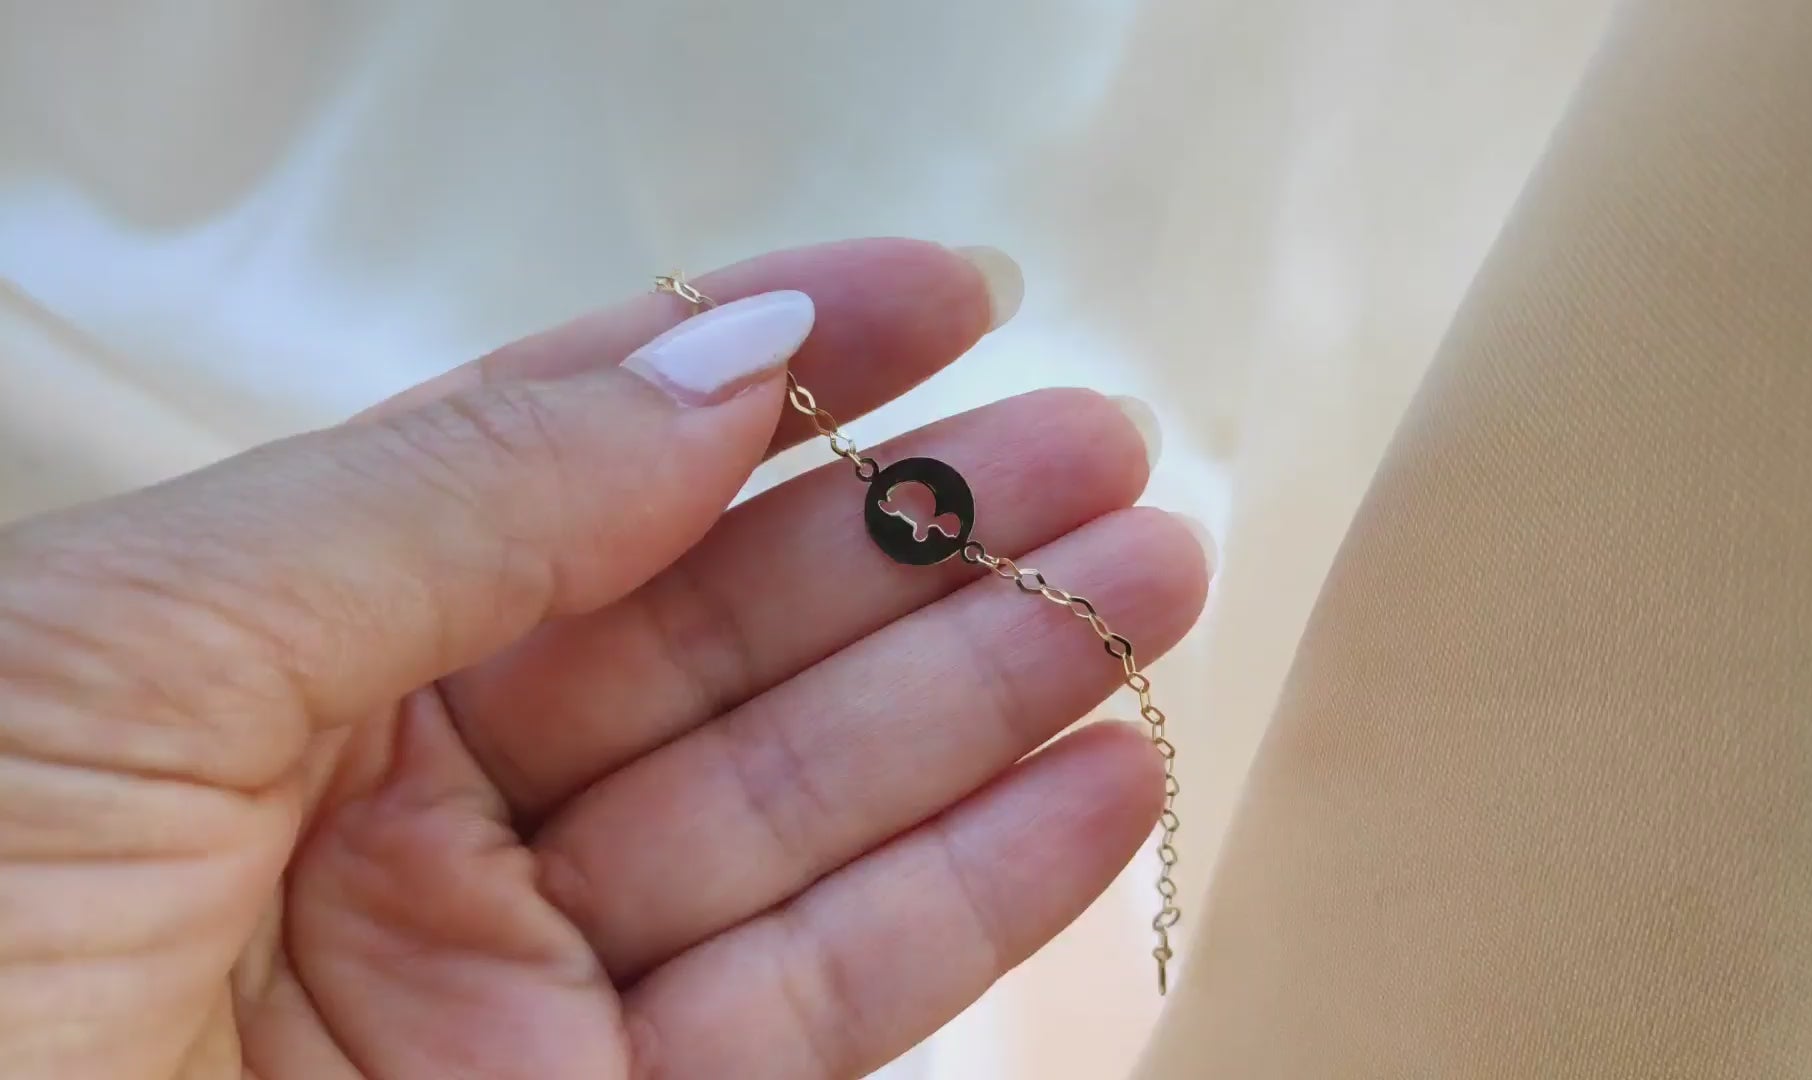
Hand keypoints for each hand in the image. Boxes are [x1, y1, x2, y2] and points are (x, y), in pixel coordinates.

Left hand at [0, 239, 1208, 1078]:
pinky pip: (814, 1006)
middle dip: (921, 530)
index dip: (764, 367)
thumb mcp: (137, 658)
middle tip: (1096, 450)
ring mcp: (502, 983)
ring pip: (798, 814)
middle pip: (721, 632)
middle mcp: (398, 804)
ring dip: (988, 695)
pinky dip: (969, 898)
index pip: (569, 459)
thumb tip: (713, 362)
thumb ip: (452, 499)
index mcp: (274, 647)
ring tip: (1146, 589)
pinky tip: (1085, 789)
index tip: (940, 296)